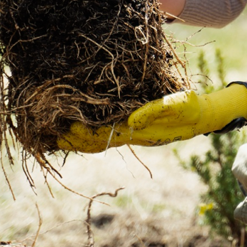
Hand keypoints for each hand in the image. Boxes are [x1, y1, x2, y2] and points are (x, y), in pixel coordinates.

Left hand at [57, 82, 246, 151]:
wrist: (204, 114)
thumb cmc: (192, 109)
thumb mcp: (179, 105)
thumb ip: (156, 110)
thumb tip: (131, 120)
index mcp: (135, 131)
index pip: (98, 137)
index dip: (76, 134)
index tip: (56, 127)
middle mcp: (128, 132)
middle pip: (90, 140)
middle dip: (68, 137)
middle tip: (43, 129)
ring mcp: (130, 127)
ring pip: (95, 135)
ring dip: (74, 133)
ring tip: (51, 126)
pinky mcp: (133, 120)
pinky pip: (104, 126)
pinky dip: (87, 125)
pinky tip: (76, 118)